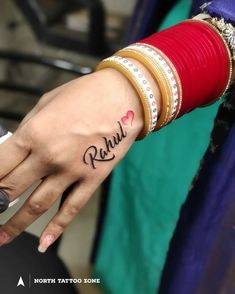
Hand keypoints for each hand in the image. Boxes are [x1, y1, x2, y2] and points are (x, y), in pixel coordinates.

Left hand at [0, 66, 156, 251]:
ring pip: (36, 206)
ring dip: (16, 225)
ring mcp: (71, 171)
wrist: (124, 97)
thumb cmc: (85, 95)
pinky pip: (71, 209)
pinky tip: (45, 241)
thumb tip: (15, 147)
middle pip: (11, 189)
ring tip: (3, 238)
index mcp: (33, 134)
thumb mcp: (47, 103)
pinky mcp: (91, 179)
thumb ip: (29, 128)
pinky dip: (56, 228)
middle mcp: (49, 156)